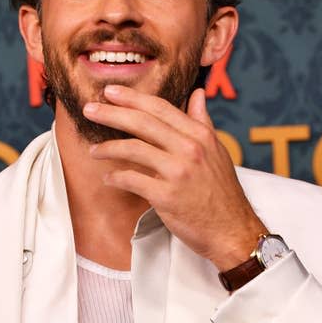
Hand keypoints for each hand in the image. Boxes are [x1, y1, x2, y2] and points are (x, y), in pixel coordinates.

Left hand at [85, 84, 266, 268]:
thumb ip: (203, 122)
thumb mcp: (218, 151)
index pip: (160, 108)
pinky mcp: (166, 196)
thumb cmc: (223, 193)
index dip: (132, 98)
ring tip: (93, 150)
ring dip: (108, 148)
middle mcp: (189, 149)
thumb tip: (197, 93)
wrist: (232, 230)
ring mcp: (178, 172)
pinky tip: (108, 178)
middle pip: (142, 123)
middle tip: (89, 109)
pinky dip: (116, 177)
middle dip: (111, 114)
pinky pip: (132, 180)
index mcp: (200, 135)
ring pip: (133, 149)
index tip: (110, 91)